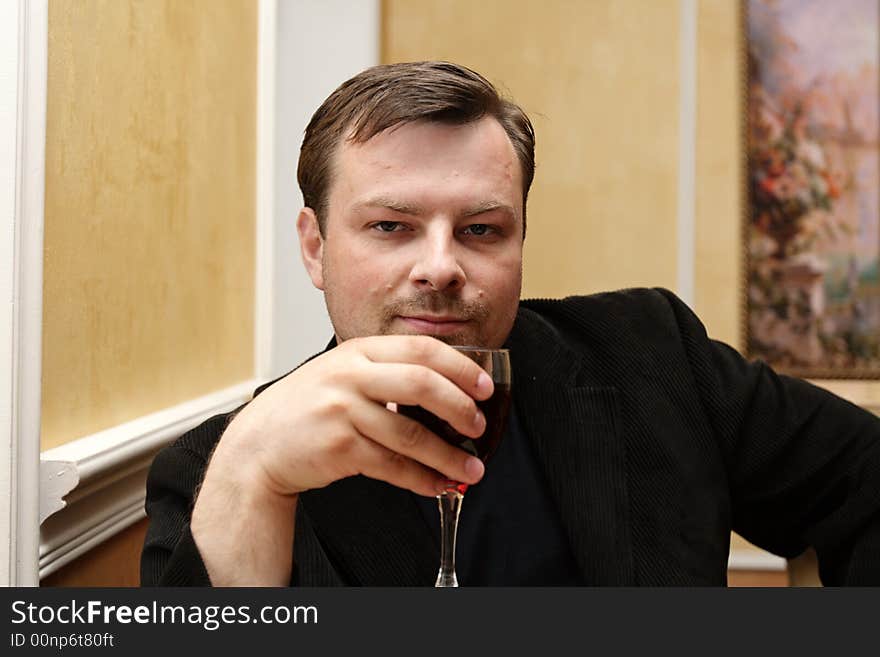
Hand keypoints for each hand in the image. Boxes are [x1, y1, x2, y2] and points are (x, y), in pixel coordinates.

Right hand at [213, 334, 493, 497]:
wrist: (259, 444)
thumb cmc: (308, 408)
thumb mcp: (343, 373)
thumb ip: (385, 371)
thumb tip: (449, 388)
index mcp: (359, 351)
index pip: (421, 349)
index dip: (460, 367)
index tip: (485, 387)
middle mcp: (350, 375)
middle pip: (420, 384)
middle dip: (460, 406)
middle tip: (480, 425)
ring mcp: (342, 411)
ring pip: (410, 432)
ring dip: (447, 455)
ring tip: (472, 469)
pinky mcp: (338, 447)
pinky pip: (392, 465)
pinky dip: (421, 478)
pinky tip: (439, 485)